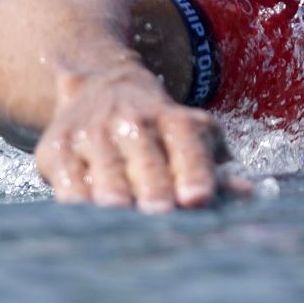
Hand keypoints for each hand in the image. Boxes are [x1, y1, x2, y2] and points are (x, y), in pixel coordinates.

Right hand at [34, 65, 238, 212]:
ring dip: (114, 194)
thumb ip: (216, 167)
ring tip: (119, 215)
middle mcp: (132, 121)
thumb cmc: (159, 130)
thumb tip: (248, 194)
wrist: (98, 85)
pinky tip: (86, 217)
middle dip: (154, 187)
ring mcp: (92, 134)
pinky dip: (76, 200)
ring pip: (105, 170)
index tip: (198, 198)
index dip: (194, 172)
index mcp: (174, 120)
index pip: (188, 145)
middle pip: (146, 160)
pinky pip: (67, 181)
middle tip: (161, 212)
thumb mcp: (192, 137)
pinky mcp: (55, 150)